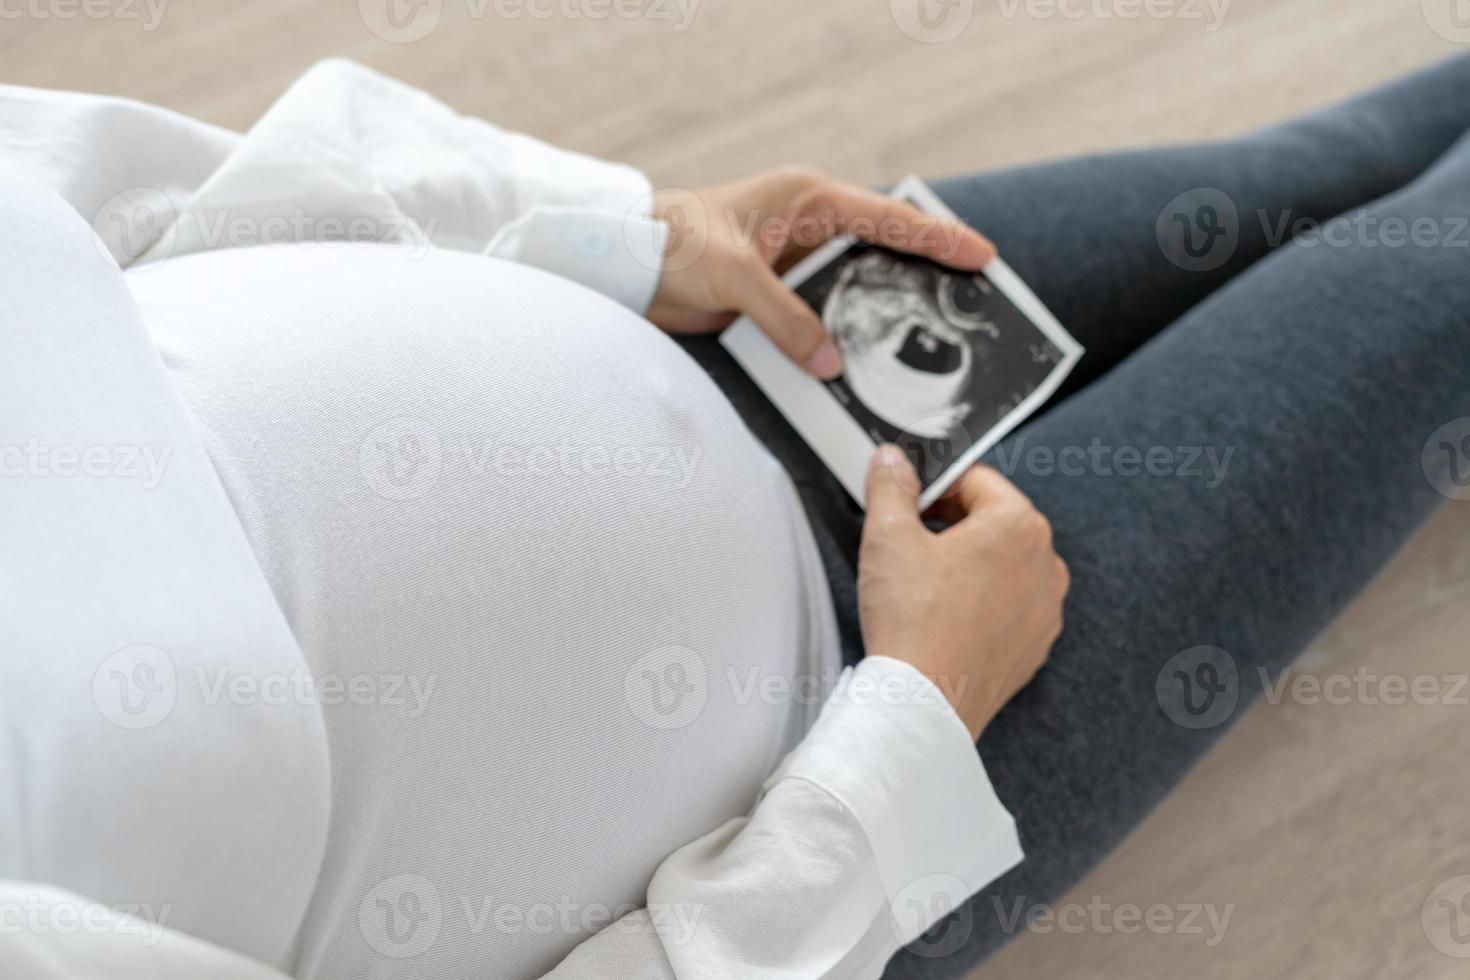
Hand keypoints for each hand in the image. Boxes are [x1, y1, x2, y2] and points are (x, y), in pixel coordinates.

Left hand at [647, 168, 995, 378]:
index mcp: (808, 199)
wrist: (623, 265)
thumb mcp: (735, 277)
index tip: (983, 257)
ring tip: (931, 344)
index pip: (889, 218)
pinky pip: (821, 318)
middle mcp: (808, 227)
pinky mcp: (775, 296)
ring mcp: (793, 264)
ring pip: (854, 290)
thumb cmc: (673, 246)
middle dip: (925, 278)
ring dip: (882, 316)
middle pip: (882, 253)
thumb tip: (831, 366)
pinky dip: (842, 339)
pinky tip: (864, 367)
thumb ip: (786, 319)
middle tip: (974, 305)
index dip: (939, 238)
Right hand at [858, 446, 1068, 739]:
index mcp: (1018, 525)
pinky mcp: (1035, 646)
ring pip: (1003, 565)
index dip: (934, 487)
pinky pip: (1009, 607)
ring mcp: (1046, 609)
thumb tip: (892, 461)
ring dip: (969, 564)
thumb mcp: (887, 536)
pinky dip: (981, 604)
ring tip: (925, 585)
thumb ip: (891, 486)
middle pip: (994, 521)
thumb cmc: (913, 621)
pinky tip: (945, 617)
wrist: (924, 702)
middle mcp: (1046, 564)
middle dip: (953, 524)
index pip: (976, 480)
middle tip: (911, 543)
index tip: (909, 504)